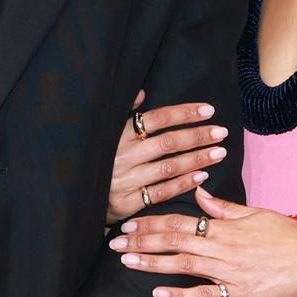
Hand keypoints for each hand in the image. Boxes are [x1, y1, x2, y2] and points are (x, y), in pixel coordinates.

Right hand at [106, 92, 230, 223]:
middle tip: (221, 132)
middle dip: (197, 136)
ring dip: (197, 159)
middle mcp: (122, 157)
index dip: (184, 113)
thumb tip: (140, 92)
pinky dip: (183, 184)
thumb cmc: (96, 161)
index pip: (156, 119)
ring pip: (168, 168)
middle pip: (168, 143)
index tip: (208, 111)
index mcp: (118, 135)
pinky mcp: (127, 204)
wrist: (76, 196)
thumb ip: (123, 114)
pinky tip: (201, 175)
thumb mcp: (104, 133)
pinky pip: (161, 193)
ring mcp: (125, 181)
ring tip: (218, 152)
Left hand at [110, 185, 296, 296]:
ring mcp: (229, 271)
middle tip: (114, 243)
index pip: (180, 220)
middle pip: (174, 241)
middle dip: (142, 241)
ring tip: (126, 262)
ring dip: (152, 263)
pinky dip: (180, 294)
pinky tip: (157, 293)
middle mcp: (222, 247)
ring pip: (182, 265)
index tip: (129, 224)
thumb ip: (224, 206)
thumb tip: (199, 192)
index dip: (151, 222)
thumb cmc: (289, 235)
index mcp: (225, 226)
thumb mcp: (256, 213)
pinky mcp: (238, 294)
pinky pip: (204, 295)